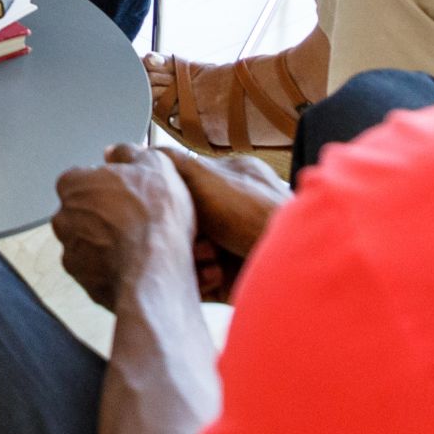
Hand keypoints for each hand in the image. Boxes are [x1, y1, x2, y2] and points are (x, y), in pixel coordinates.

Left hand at [52, 143, 198, 312]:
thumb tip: (119, 151)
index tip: (127, 194)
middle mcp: (63, 217)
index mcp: (73, 185)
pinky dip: (111, 268)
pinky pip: (96, 269)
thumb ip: (130, 153)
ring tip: (139, 246)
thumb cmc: (154, 219)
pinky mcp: (83, 280)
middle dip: (105, 216)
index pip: (81, 179)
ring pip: (88, 242)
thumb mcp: (155, 166)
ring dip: (108, 243)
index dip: (108, 186)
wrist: (156, 272)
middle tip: (135, 220)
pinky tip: (135, 265)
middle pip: (83, 212)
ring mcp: (71, 251)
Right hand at [158, 142, 290, 301]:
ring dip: (191, 257)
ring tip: (204, 258)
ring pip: (191, 253)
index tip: (158, 202)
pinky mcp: (237, 278)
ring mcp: (238, 246)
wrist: (294, 264)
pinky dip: (202, 279)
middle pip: (186, 221)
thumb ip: (170, 162)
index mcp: (235, 179)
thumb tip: (139, 152)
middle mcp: (237, 212)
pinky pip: (203, 281)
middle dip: (181, 231)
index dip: (170, 195)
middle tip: (184, 235)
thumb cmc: (256, 213)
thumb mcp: (204, 174)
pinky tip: (211, 275)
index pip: (188, 182)